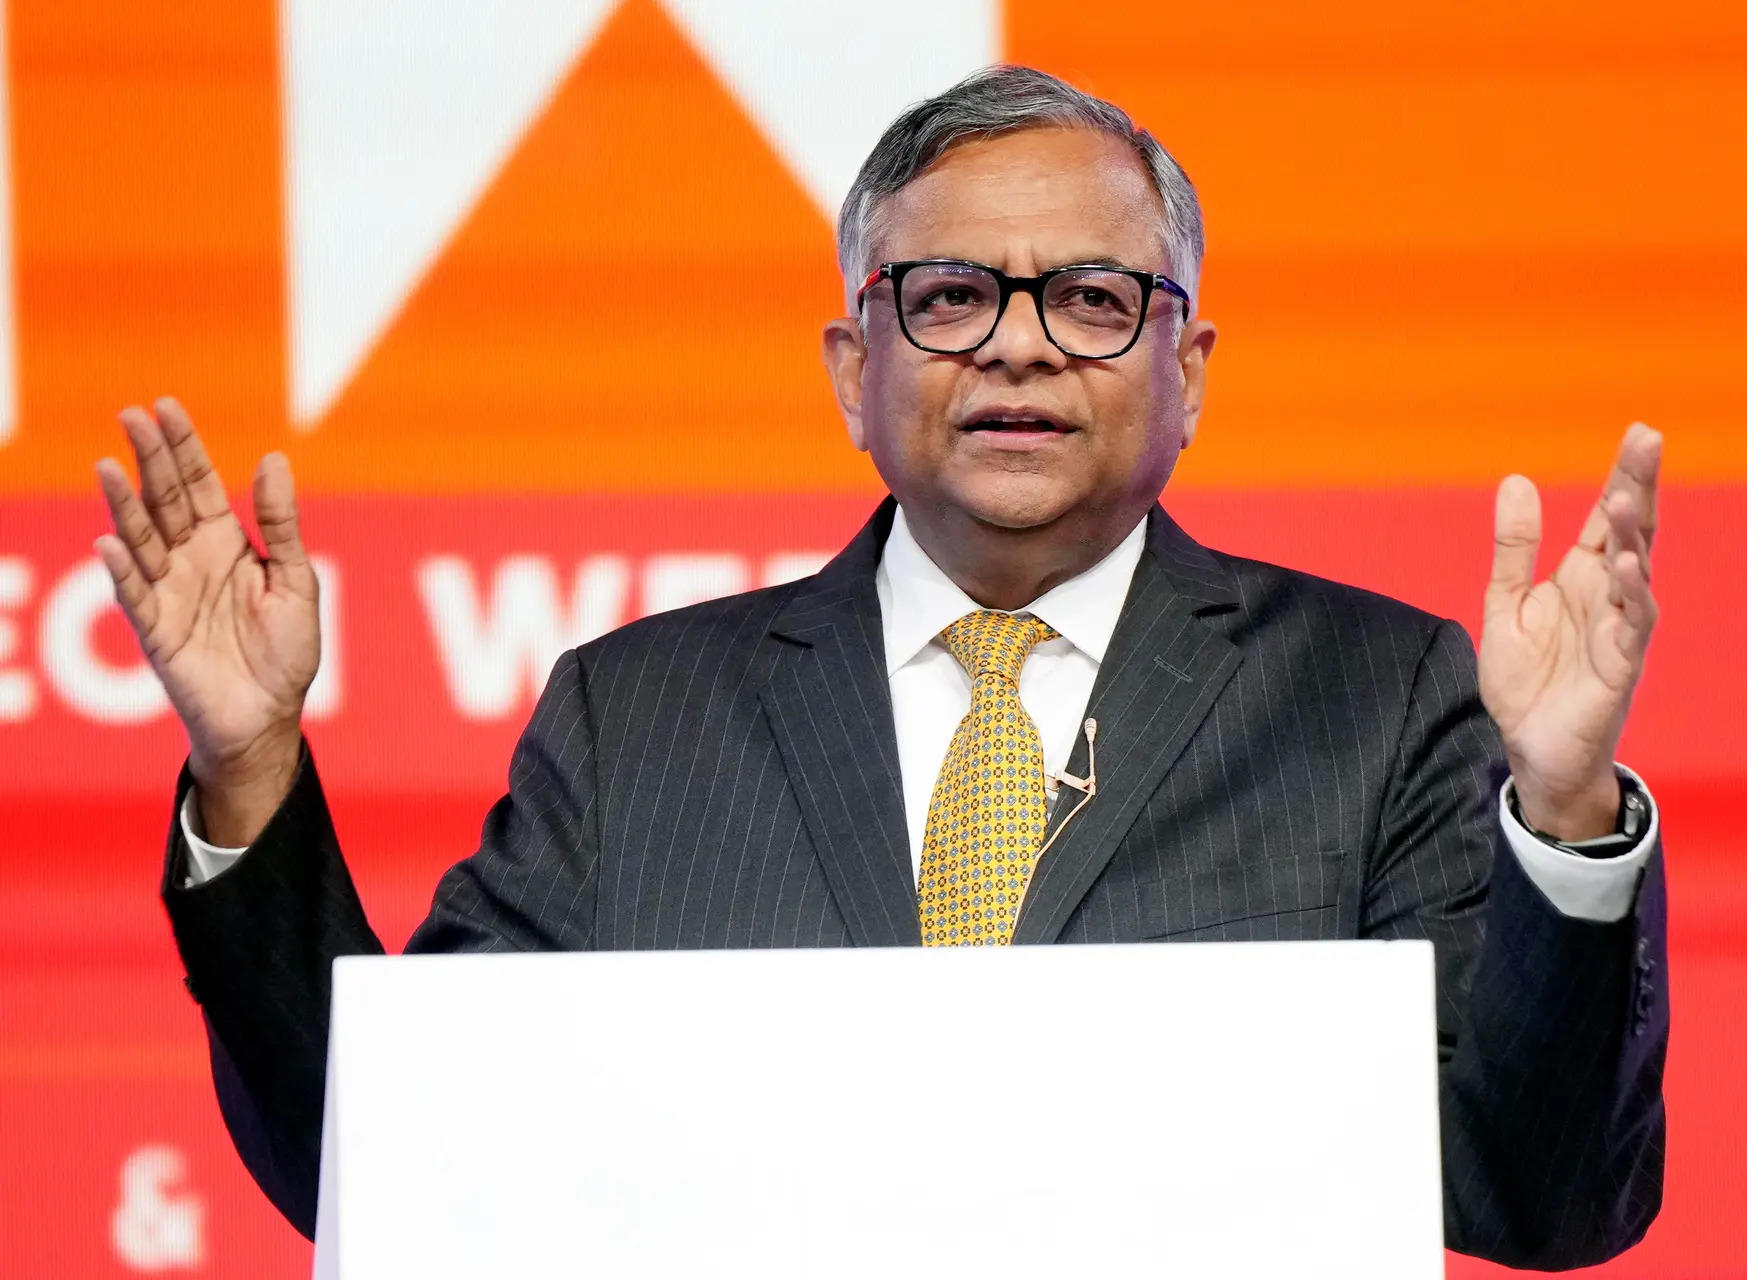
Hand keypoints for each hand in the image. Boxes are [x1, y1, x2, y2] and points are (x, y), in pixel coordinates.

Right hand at [95, 398, 319, 841]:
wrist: (269, 717)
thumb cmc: (286, 652)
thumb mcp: (295, 580)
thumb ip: (281, 524)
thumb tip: (273, 459)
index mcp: (226, 543)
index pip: (199, 484)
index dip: (182, 447)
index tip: (164, 406)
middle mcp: (191, 560)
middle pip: (165, 500)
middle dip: (149, 459)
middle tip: (130, 416)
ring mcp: (169, 592)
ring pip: (142, 539)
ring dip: (125, 504)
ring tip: (108, 466)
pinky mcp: (156, 630)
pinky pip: (134, 596)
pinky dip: (122, 571)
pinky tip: (111, 542)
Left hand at [1480, 424, 1660, 839]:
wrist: (1531, 750)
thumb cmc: (1526, 681)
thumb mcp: (1506, 604)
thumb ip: (1513, 548)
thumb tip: (1516, 481)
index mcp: (1581, 578)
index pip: (1608, 518)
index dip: (1624, 476)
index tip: (1640, 431)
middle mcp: (1607, 596)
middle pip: (1632, 532)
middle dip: (1640, 485)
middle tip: (1648, 438)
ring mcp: (1619, 630)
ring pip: (1637, 573)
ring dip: (1634, 536)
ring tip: (1626, 498)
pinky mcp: (1620, 666)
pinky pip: (1634, 625)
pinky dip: (1633, 594)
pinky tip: (1628, 566)